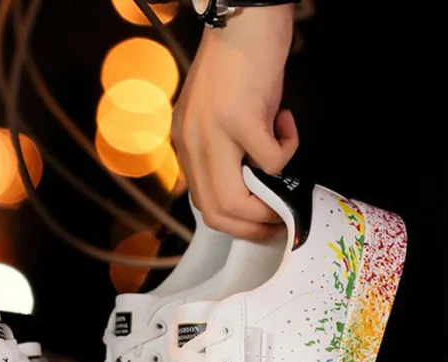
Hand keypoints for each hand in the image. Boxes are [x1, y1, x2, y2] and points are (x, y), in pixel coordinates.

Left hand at [172, 6, 297, 238]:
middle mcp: (191, 144)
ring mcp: (212, 133)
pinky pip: (271, 160)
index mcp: (185, 146)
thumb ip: (226, 152)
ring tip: (288, 183)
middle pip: (215, 213)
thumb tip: (253, 186)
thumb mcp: (220, 118)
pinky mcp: (239, 119)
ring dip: (269, 204)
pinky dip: (288, 149)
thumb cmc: (238, 65)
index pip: (203, 204)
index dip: (235, 223)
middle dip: (253, 228)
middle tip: (280, 221)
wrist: (244, 15)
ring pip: (235, 200)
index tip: (262, 224)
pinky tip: (286, 122)